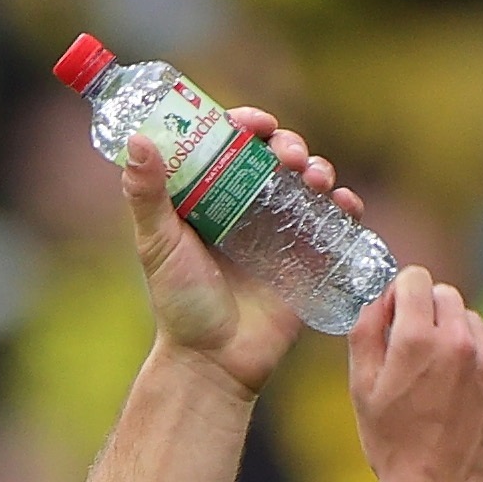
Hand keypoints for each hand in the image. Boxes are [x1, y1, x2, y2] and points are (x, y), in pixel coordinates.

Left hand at [125, 108, 359, 396]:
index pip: (231, 144)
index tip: (257, 122)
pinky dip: (345, 205)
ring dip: (319, 168)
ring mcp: (280, 229)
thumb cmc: (180, 304)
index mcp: (209, 195)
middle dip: (289, 144)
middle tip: (288, 155)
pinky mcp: (308, 256)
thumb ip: (146, 195)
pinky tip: (344, 204)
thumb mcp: (157, 245)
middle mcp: (246, 206)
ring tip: (315, 178)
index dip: (247, 123)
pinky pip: (334, 221)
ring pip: (308, 181)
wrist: (214, 359)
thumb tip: (137, 139)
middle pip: (276, 155)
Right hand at [348, 266, 482, 481]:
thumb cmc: (391, 443)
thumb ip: (364, 333)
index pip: (415, 278)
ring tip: (440, 378)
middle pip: (445, 295)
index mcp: (414, 339)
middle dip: (427, 313)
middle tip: (415, 349)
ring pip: (471, 321)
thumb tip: (378, 299)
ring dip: (455, 337)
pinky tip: (465, 389)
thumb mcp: (361, 389)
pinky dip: (481, 357)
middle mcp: (457, 341)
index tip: (396, 312)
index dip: (401, 292)